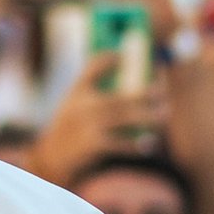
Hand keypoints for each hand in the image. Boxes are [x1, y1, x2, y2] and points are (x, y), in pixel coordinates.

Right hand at [28, 53, 168, 185]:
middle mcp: (81, 105)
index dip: (109, 58)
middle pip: (120, 96)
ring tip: (162, 116)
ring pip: (124, 118)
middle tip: (162, 92)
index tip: (126, 54)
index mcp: (77, 92)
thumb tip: (129, 77)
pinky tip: (149, 144)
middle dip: (145, 94)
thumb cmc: (70, 130)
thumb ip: (93, 90)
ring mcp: (86, 125)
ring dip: (147, 117)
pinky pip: (119, 143)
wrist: (51, 159)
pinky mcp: (91, 145)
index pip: (93, 67)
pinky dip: (136, 144)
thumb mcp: (74, 105)